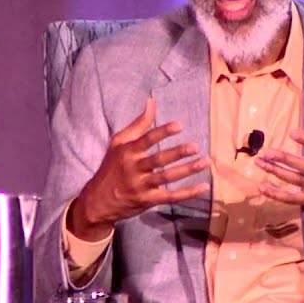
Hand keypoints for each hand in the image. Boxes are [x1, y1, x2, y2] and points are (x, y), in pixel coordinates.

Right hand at [68, 97, 210, 240]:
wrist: (98, 200)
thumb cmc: (111, 167)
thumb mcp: (118, 144)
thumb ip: (138, 124)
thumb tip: (151, 101)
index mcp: (127, 152)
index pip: (146, 140)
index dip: (162, 132)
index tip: (180, 125)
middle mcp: (133, 168)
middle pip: (158, 160)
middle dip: (177, 153)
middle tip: (195, 146)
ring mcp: (140, 186)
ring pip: (166, 177)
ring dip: (187, 170)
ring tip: (205, 161)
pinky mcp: (147, 201)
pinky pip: (170, 197)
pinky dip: (187, 193)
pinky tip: (203, 186)